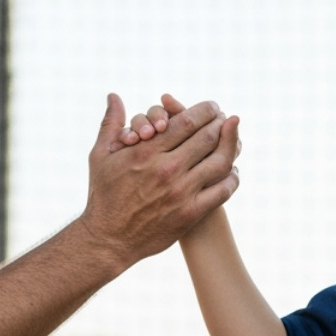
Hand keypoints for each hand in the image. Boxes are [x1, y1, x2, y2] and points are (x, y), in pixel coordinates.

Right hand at [82, 93, 239, 267]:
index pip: (186, 121)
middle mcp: (166, 169)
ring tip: (234, 140)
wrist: (108, 239)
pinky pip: (222, 191)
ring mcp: (181, 192)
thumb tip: (114, 95)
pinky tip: (232, 171)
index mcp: (146, 151)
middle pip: (208, 137)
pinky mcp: (190, 214)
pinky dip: (232, 178)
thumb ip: (111, 123)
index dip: (205, 110)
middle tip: (228, 119)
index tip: (212, 107)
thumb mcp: (101, 156)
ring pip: (219, 162)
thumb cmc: (103, 195)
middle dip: (221, 123)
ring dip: (232, 147)